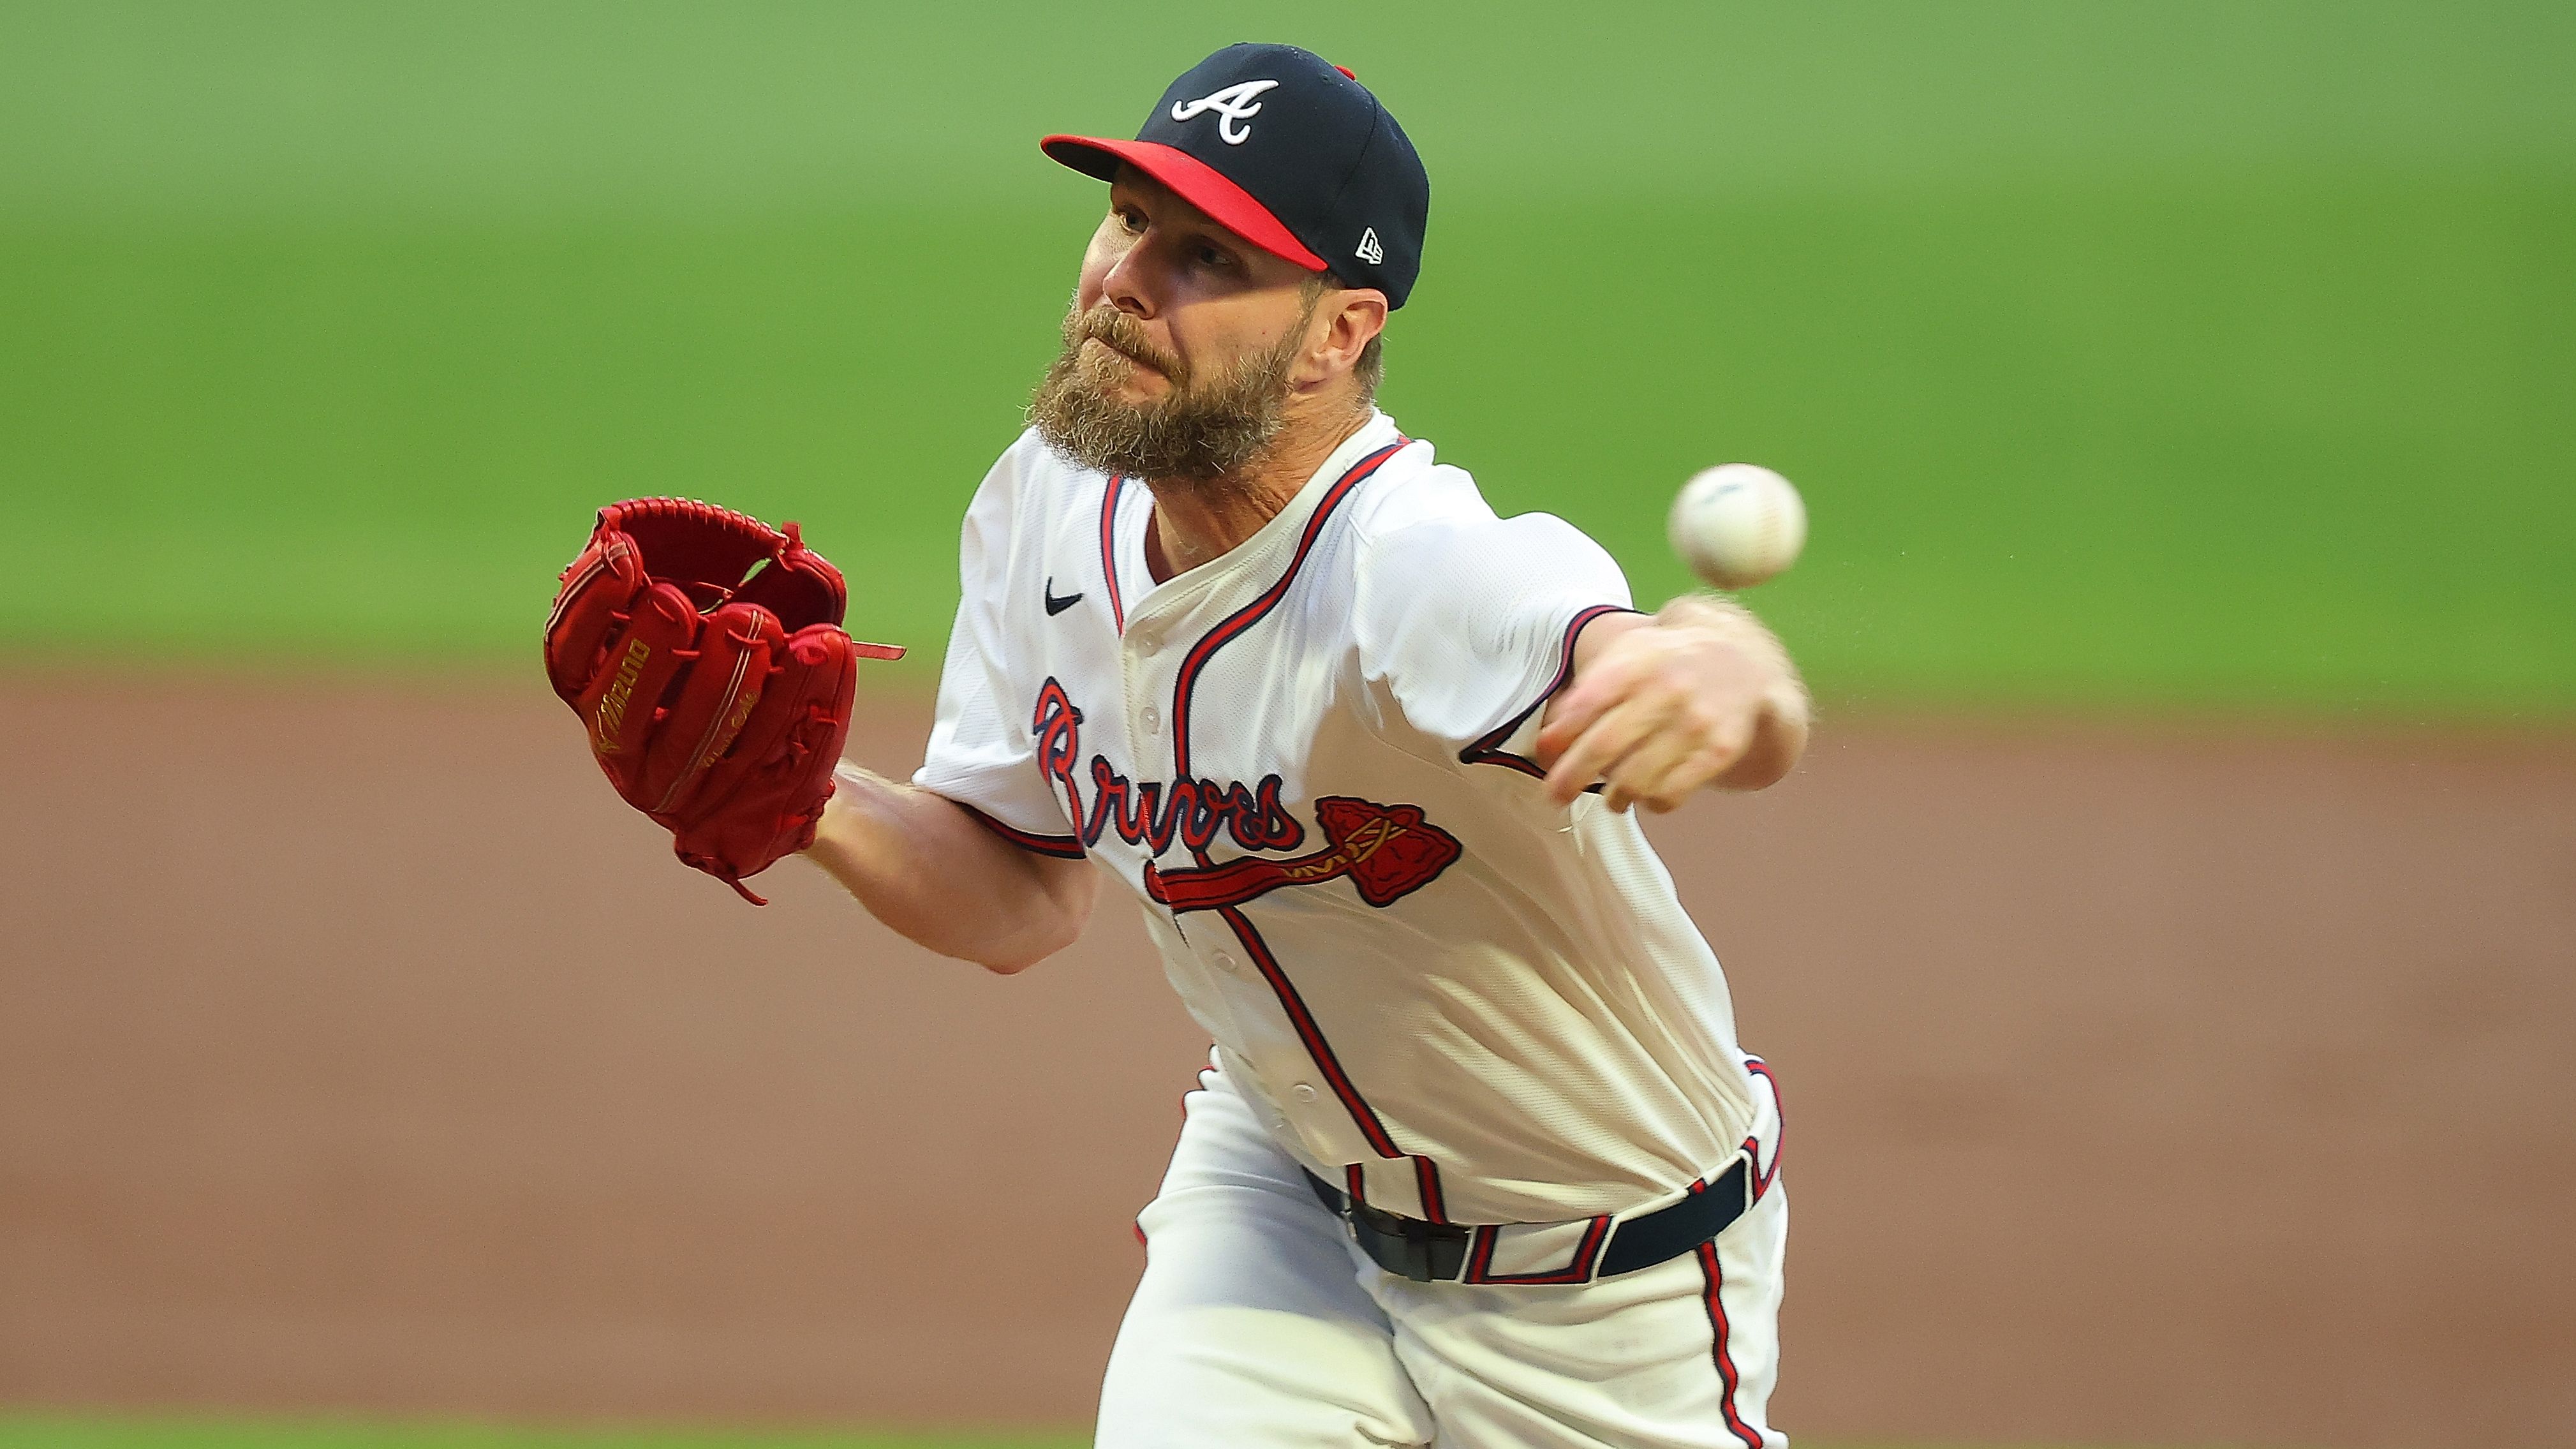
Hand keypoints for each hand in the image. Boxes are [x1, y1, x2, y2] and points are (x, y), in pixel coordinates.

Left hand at [1534, 596, 1806, 811]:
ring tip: (1613, 797)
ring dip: (1614, 796)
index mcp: (1637, 662)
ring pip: (1636, 779)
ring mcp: (1696, 722)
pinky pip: (1671, 794)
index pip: (1585, 705)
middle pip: (1604, 746)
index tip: (1544, 755)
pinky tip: (1649, 796)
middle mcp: (1666, 690)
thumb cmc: (1669, 664)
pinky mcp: (1719, 751)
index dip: (1559, 737)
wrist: (1746, 661)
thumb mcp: (1628, 657)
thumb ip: (1586, 694)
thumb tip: (1548, 743)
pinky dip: (1652, 803)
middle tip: (1556, 796)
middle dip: (1571, 777)